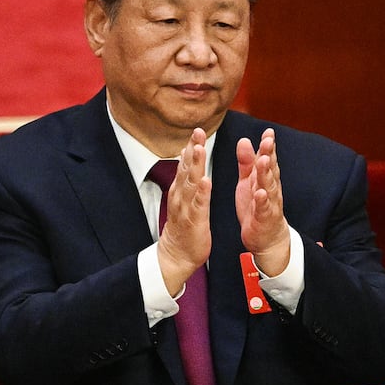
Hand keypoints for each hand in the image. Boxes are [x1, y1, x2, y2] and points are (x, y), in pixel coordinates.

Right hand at [157, 128, 212, 295]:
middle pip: (187, 169)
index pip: (186, 164)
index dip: (191, 146)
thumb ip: (186, 177)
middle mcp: (181, 195)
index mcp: (182, 189)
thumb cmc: (184, 225)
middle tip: (197, 131)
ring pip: (191, 183)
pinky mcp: (194, 220)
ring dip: (195, 166)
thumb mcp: (185, 197)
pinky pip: (198, 205)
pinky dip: (202, 193)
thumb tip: (186, 155)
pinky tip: (206, 182)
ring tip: (199, 149)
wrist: (177, 254)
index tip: (197, 129)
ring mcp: (186, 207)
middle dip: (192, 149)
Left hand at [235, 128, 290, 275]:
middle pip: (270, 169)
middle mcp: (270, 188)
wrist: (266, 238)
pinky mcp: (264, 218)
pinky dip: (262, 200)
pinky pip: (263, 208)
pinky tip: (260, 192)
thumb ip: (247, 162)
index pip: (268, 159)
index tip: (268, 132)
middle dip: (269, 154)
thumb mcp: (249, 182)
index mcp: (264, 178)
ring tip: (263, 160)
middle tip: (268, 140)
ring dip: (266, 173)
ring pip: (269, 186)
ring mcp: (269, 203)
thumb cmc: (257, 206)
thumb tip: (244, 139)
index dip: (268, 146)